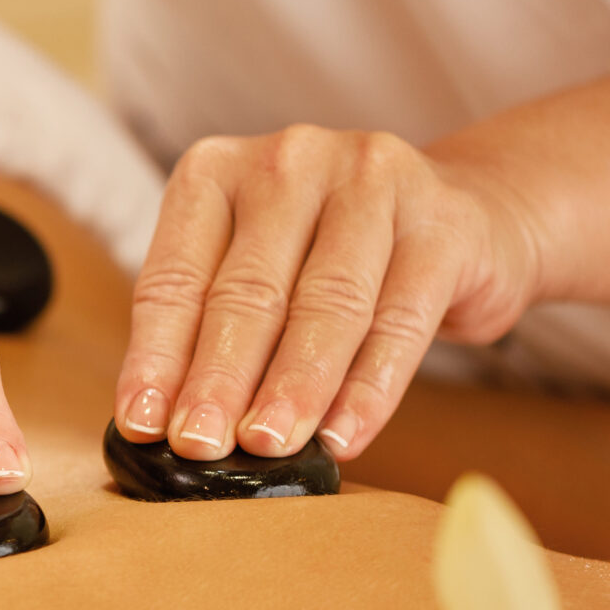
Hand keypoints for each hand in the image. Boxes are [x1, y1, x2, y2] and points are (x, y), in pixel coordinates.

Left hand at [112, 127, 539, 462]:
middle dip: (220, 380)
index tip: (142, 425)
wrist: (467, 214)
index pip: (174, 278)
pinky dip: (368, 389)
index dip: (157, 358)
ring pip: (325, 305)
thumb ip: (208, 330)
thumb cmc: (330, 253)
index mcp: (217, 170)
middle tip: (199, 446)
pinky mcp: (444, 225)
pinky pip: (399, 321)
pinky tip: (342, 437)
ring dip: (292, 387)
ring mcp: (372, 183)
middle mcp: (291, 162)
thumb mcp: (255, 269)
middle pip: (248, 292)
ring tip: (267, 447)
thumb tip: (162, 425)